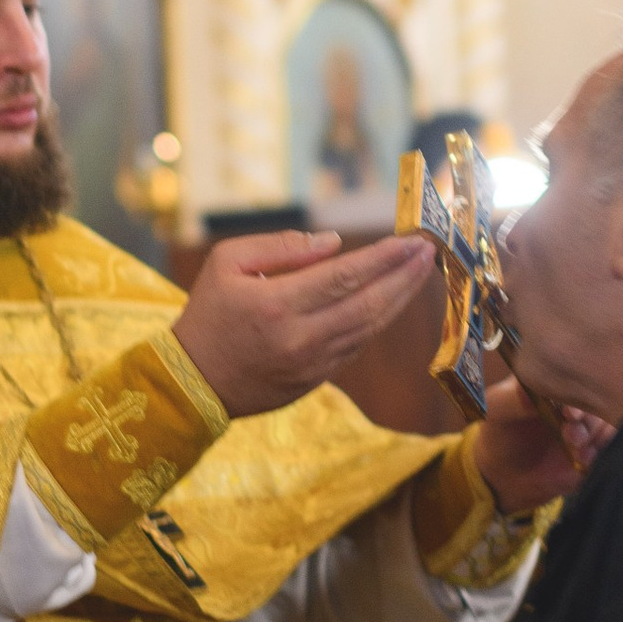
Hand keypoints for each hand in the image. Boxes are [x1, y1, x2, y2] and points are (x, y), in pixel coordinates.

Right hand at [173, 229, 432, 420]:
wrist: (193, 382)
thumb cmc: (208, 314)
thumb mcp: (227, 263)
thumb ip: (281, 246)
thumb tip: (334, 243)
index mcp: (277, 305)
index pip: (344, 276)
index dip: (383, 258)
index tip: (411, 239)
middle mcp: (300, 338)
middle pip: (368, 304)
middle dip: (404, 276)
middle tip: (429, 251)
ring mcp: (312, 364)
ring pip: (369, 328)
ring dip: (399, 299)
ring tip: (419, 272)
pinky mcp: (316, 380)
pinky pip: (357, 347)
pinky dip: (378, 322)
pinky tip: (391, 301)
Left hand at [470, 371, 608, 517]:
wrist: (508, 474)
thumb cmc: (500, 433)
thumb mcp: (496, 411)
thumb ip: (511, 400)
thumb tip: (529, 395)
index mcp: (556, 378)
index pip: (574, 372)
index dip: (576, 389)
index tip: (569, 409)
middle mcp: (577, 397)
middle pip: (599, 396)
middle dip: (589, 416)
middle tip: (572, 431)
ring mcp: (590, 422)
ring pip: (610, 421)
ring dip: (595, 435)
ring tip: (574, 447)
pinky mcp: (597, 446)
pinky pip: (612, 445)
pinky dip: (601, 451)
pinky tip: (584, 459)